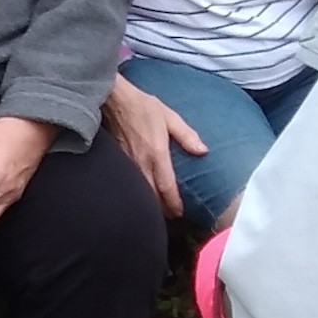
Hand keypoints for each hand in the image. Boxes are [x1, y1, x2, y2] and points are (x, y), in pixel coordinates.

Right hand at [102, 74, 207, 221]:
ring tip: (160, 211)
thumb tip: (203, 151)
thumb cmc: (143, 107)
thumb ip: (186, 135)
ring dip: (151, 203)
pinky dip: (139, 192)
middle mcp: (141, 163)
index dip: (174, 203)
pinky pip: (131, 183)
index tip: (180, 212)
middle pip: (153, 196)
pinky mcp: (119, 162)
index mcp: (156, 153)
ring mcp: (128, 164)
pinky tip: (144, 195)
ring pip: (141, 192)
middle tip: (173, 217)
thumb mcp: (169, 117)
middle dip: (163, 210)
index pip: (166, 187)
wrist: (114, 100)